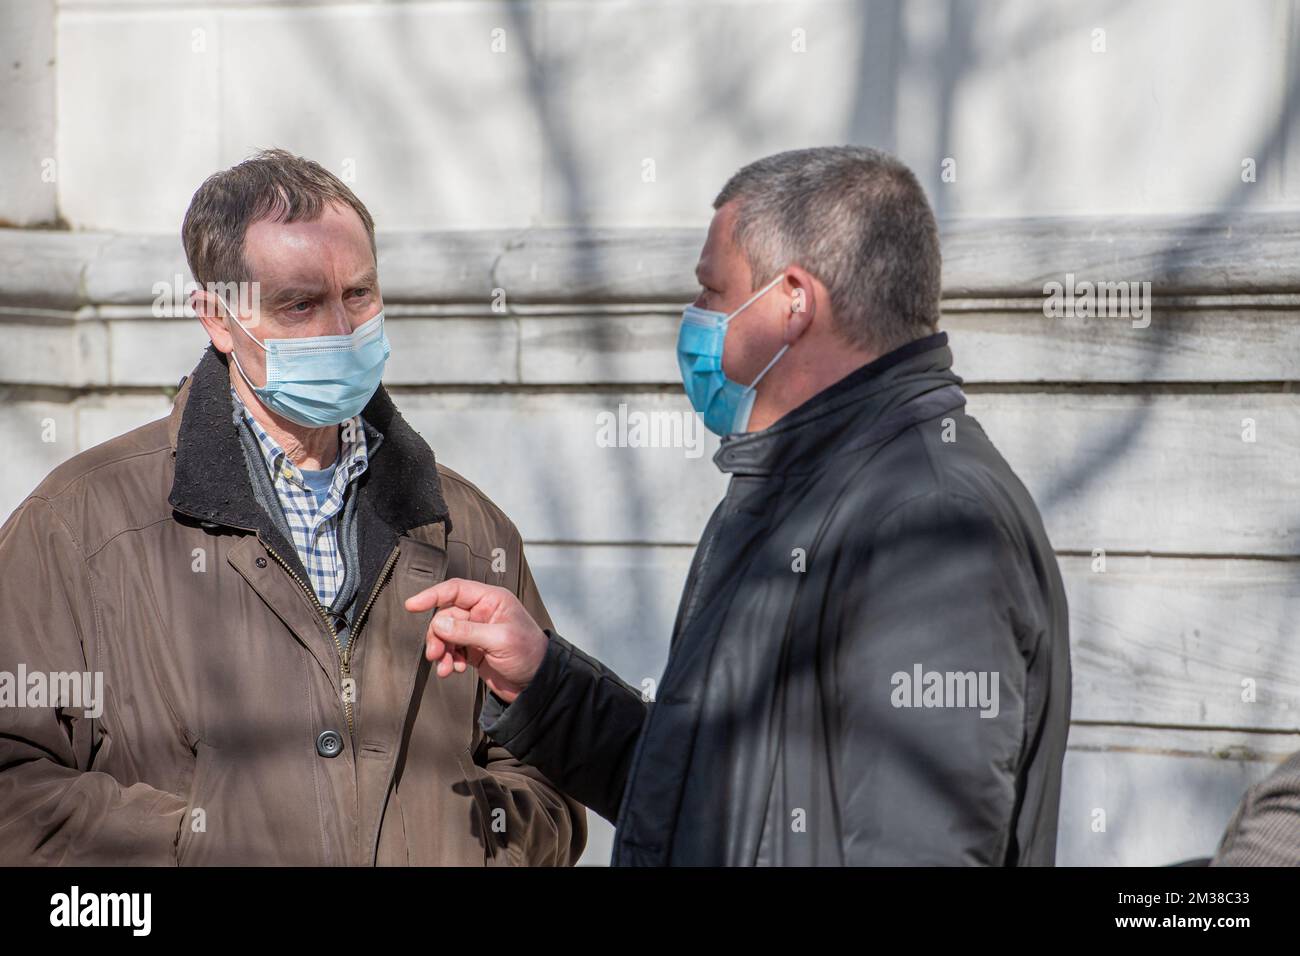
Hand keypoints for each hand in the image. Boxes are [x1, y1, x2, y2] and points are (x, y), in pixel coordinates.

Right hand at [403, 578, 547, 703]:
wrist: (537, 684)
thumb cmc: (529, 655)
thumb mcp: (499, 640)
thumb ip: (467, 631)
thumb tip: (438, 624)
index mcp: (492, 600)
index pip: (456, 590)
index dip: (432, 595)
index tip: (412, 605)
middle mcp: (482, 612)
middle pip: (446, 616)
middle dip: (437, 635)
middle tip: (436, 654)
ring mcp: (477, 631)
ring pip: (445, 634)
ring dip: (441, 651)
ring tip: (445, 668)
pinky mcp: (473, 650)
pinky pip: (451, 650)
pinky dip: (448, 660)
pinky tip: (454, 670)